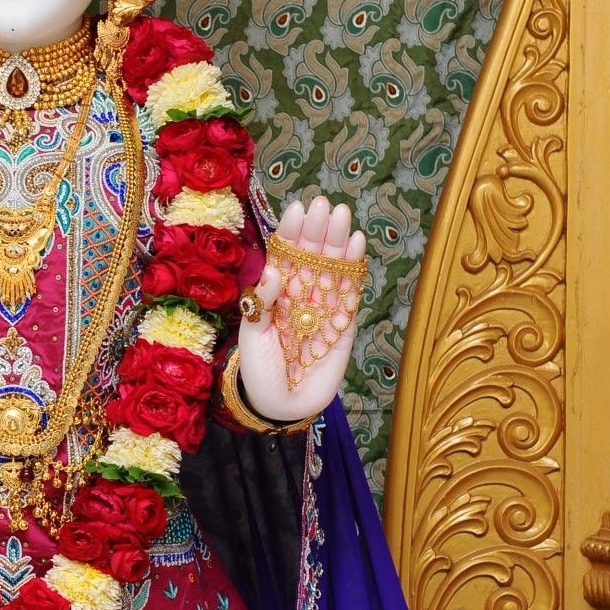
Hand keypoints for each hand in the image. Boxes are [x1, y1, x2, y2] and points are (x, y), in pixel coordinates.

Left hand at [236, 194, 365, 423]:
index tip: (297, 209)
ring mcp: (323, 307)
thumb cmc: (260, 370)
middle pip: (311, 256)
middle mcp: (300, 294)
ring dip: (338, 242)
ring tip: (343, 215)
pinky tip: (357, 244)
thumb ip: (261, 304)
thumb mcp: (252, 336)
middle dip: (318, 230)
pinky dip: (354, 269)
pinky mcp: (344, 323)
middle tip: (324, 204)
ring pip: (332, 268)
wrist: (282, 405)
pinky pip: (350, 292)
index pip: (285, 255)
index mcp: (275, 292)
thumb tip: (273, 270)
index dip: (291, 233)